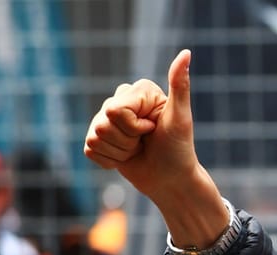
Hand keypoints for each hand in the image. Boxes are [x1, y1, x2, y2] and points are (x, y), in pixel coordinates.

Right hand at [83, 50, 201, 203]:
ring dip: (120, 152)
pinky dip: (110, 161)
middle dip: (127, 141)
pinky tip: (126, 159)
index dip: (135, 127)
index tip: (154, 130)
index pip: (115, 110)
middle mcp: (119, 100)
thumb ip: (180, 86)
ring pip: (95, 138)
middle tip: (146, 143)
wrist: (172, 180)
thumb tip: (186, 53)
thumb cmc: (179, 149)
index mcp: (137, 91)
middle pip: (102, 123)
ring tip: (138, 150)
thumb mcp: (181, 118)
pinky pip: (90, 149)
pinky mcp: (98, 138)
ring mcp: (105, 119)